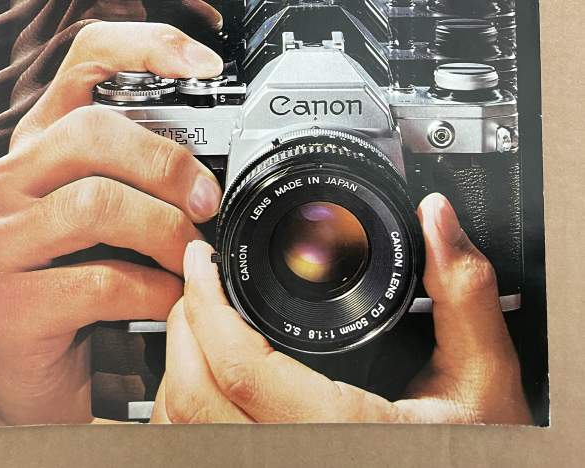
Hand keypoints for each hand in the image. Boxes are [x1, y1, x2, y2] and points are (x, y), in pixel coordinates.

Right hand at [0, 21, 223, 425]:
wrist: (40, 364)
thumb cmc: (84, 274)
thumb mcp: (115, 209)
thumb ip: (146, 173)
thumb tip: (215, 167)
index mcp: (43, 139)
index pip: (85, 58)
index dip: (146, 47)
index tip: (206, 65)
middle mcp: (12, 178)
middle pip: (91, 131)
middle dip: (167, 164)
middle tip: (206, 201)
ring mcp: (1, 239)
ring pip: (95, 204)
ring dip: (164, 231)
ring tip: (191, 255)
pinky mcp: (8, 304)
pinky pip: (97, 281)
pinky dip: (152, 290)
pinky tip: (168, 298)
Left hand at [151, 194, 530, 424]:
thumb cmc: (480, 458)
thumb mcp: (485, 380)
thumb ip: (462, 293)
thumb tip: (437, 220)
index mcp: (342, 433)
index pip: (239, 367)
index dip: (207, 303)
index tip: (203, 260)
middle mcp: (295, 461)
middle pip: (192, 398)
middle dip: (183, 325)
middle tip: (200, 281)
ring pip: (184, 431)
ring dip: (180, 368)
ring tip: (201, 322)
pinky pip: (195, 448)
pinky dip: (188, 408)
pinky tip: (210, 376)